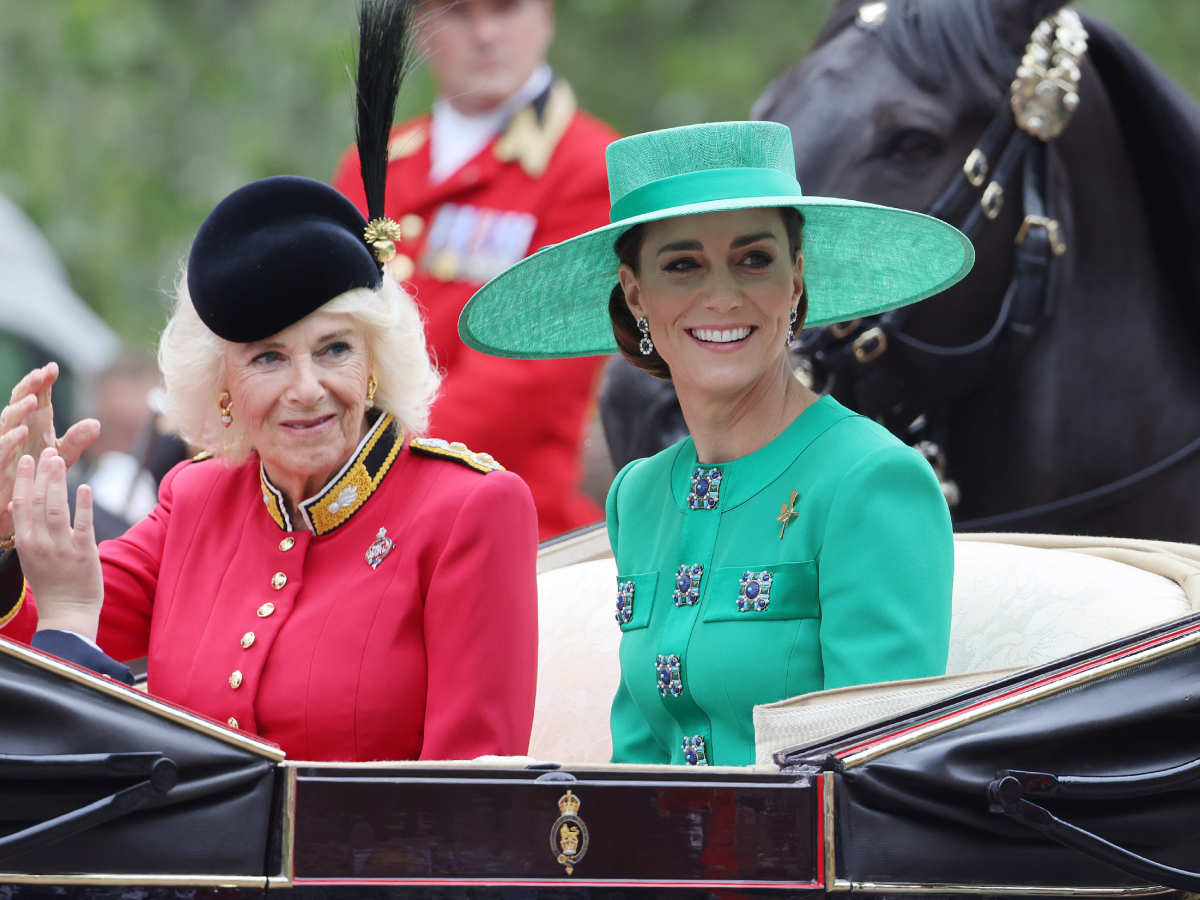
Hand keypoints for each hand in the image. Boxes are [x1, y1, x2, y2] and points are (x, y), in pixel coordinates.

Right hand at [0, 363, 100, 537]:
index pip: (37, 397)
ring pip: (7, 421)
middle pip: (21, 402)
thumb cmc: (38, 475)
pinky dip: (10, 440)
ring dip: (19, 410)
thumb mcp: (62, 456)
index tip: (53, 368)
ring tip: (33, 399)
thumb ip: (76, 440)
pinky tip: (22, 431)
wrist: (20, 504)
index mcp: (34, 424)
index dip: (43, 382)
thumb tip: (96, 423)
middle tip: (41, 373)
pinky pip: (1, 449)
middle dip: (29, 386)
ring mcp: (5, 445)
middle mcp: (18, 430)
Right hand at [11, 448, 104, 641]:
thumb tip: (16, 505)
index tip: (24, 459)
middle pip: (38, 501)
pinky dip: (83, 504)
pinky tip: (84, 486)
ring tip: (60, 460)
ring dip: (58, 481)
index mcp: (24, 542)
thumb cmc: (50, 583)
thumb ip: (26, 531)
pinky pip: (83, 524)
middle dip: (41, 473)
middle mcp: (39, 543)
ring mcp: (61, 547)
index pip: (19, 504)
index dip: (22, 480)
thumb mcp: (30, 556)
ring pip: (57, 508)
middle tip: (46, 449)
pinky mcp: (84, 552)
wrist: (66, 613)